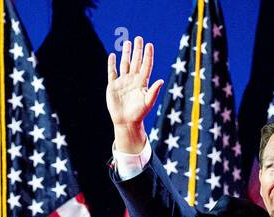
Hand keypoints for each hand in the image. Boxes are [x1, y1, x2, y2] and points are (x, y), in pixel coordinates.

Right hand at [105, 35, 163, 151]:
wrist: (126, 122)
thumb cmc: (139, 113)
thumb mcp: (148, 102)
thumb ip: (154, 91)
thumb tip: (161, 80)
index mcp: (142, 82)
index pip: (146, 65)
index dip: (148, 55)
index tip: (149, 45)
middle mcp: (133, 80)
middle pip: (136, 61)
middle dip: (137, 50)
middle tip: (138, 38)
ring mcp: (123, 82)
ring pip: (124, 64)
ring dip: (126, 53)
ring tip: (127, 42)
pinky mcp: (113, 86)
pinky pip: (112, 72)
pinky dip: (112, 64)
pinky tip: (113, 56)